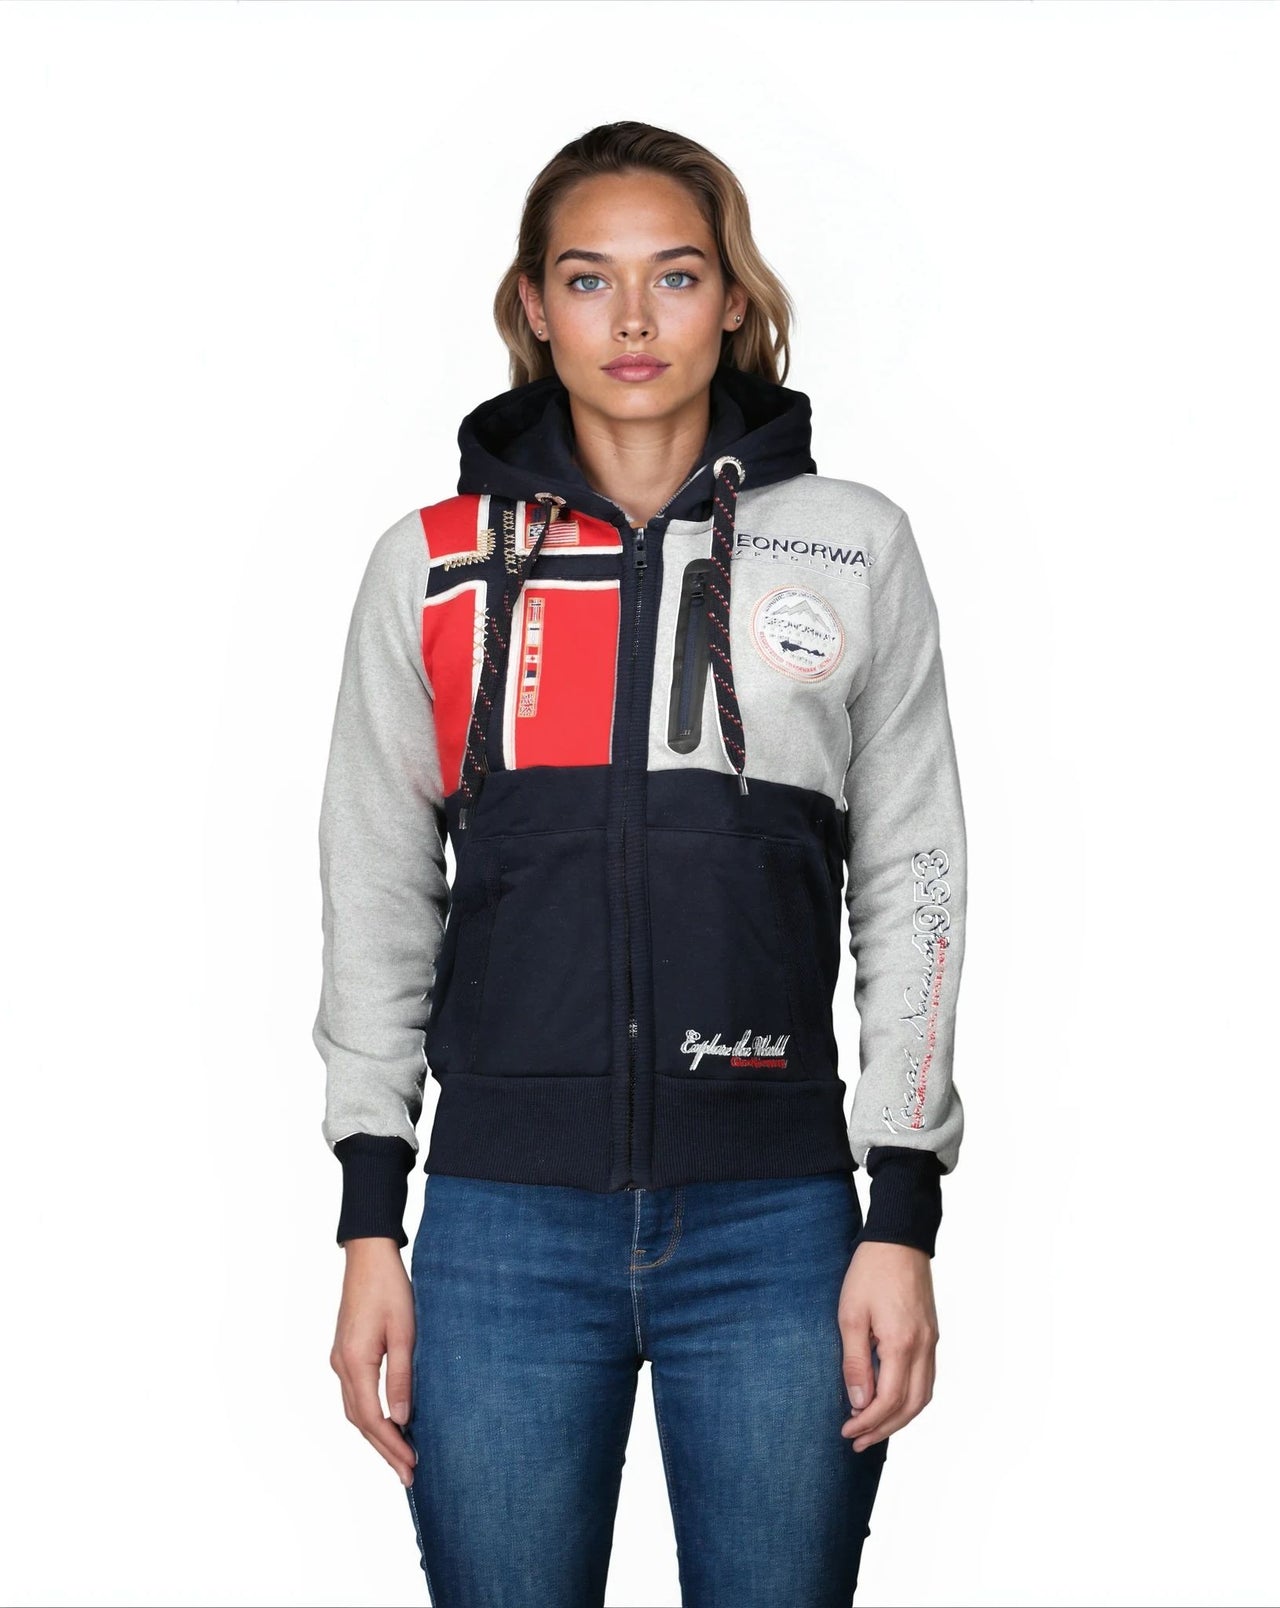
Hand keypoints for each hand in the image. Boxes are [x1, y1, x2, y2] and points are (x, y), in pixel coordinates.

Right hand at [330, 1237, 418, 1485]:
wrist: (368, 1255)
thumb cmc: (390, 1288)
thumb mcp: (404, 1331)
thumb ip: (402, 1376)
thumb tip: (402, 1419)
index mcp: (354, 1362)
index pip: (372, 1418)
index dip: (391, 1446)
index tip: (411, 1466)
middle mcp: (341, 1365)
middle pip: (360, 1421)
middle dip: (384, 1450)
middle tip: (408, 1475)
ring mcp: (340, 1359)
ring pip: (356, 1410)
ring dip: (377, 1435)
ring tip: (400, 1457)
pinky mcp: (345, 1352)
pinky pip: (356, 1394)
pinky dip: (370, 1415)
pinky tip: (388, 1422)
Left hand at [838, 1240, 938, 1451]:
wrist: (899, 1239)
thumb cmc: (870, 1272)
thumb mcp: (851, 1314)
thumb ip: (856, 1361)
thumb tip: (859, 1402)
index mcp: (902, 1343)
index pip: (890, 1400)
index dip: (868, 1422)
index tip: (847, 1431)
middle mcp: (924, 1347)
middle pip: (911, 1406)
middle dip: (884, 1429)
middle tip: (858, 1442)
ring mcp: (931, 1341)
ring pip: (924, 1396)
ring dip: (900, 1418)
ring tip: (874, 1429)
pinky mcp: (931, 1334)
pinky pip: (927, 1378)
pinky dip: (911, 1399)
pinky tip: (893, 1401)